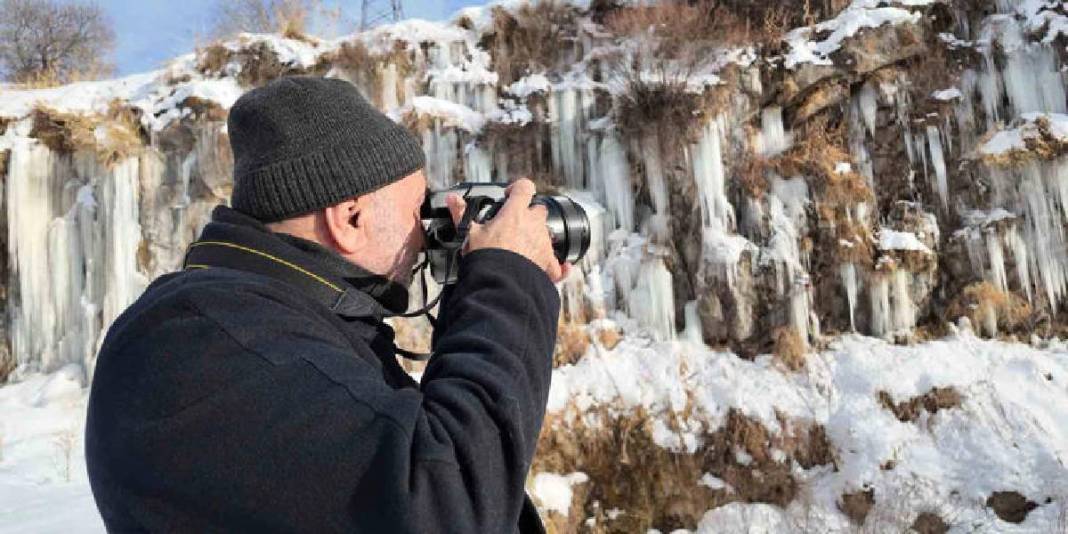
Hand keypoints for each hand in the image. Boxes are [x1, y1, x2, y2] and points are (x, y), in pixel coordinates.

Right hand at [446, 179, 572, 282]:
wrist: (500, 283)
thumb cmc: (486, 257)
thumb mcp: (469, 233)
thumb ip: (461, 213)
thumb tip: (452, 199)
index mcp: (516, 213)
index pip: (524, 187)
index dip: (517, 188)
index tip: (509, 196)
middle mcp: (534, 224)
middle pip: (539, 210)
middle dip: (529, 215)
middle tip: (515, 225)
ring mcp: (544, 243)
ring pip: (548, 234)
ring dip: (538, 238)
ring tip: (523, 249)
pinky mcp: (549, 264)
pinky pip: (558, 265)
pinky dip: (559, 267)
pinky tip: (560, 268)